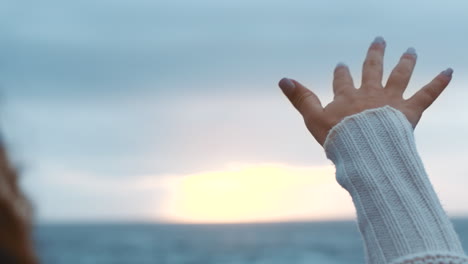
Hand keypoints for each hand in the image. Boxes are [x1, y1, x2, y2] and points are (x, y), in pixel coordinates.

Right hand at [279, 36, 452, 146]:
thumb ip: (301, 99)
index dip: (342, 73)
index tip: (342, 65)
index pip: (343, 80)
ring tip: (411, 50)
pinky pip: (426, 94)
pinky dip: (438, 82)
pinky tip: (449, 71)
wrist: (364, 150)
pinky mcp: (408, 110)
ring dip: (405, 62)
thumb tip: (283, 79)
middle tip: (379, 41)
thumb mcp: (313, 118)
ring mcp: (390, 100)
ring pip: (399, 76)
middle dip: (375, 55)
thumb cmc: (338, 138)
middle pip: (372, 69)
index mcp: (347, 97)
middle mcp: (370, 93)